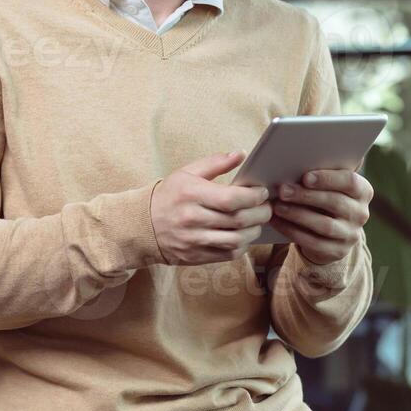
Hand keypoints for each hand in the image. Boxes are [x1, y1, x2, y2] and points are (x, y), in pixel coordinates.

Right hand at [151, 151, 271, 265]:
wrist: (143, 226)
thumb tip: (241, 154)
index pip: (230, 199)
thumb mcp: (187, 173)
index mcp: (191, 194)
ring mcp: (194, 240)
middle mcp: (192, 218)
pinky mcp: (197, 256)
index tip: (262, 192)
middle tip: (266, 207)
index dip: (253, 196)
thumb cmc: (169, 196)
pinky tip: (243, 235)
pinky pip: (228, 254)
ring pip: (236, 240)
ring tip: (257, 222)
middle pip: (238, 220)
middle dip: (260, 213)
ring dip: (254, 231)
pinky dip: (242, 245)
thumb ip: (216, 163)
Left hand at [267, 168, 372, 264]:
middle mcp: (361, 213)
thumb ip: (319, 176)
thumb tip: (292, 164)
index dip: (328, 179)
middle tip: (283, 190)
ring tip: (278, 206)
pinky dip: (292, 231)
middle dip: (306, 196)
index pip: (350, 182)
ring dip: (297, 214)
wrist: (331, 234)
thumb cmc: (324, 199)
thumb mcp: (327, 187)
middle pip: (335, 203)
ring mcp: (351, 234)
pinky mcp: (338, 251)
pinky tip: (277, 221)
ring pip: (324, 225)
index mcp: (363, 191)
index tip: (305, 177)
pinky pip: (314, 242)